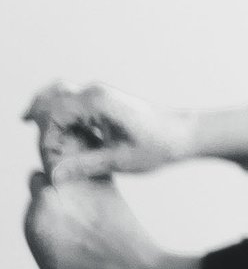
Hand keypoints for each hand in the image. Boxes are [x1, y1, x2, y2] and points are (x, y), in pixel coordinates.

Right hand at [22, 83, 193, 182]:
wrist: (184, 134)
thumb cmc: (158, 146)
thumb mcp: (120, 161)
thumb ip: (85, 166)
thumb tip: (54, 176)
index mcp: (97, 102)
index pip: (52, 117)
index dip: (47, 143)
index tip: (52, 167)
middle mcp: (95, 92)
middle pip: (49, 101)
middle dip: (42, 129)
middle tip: (47, 157)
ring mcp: (98, 94)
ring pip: (57, 96)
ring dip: (46, 118)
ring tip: (47, 147)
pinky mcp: (102, 101)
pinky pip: (70, 102)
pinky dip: (58, 116)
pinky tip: (59, 138)